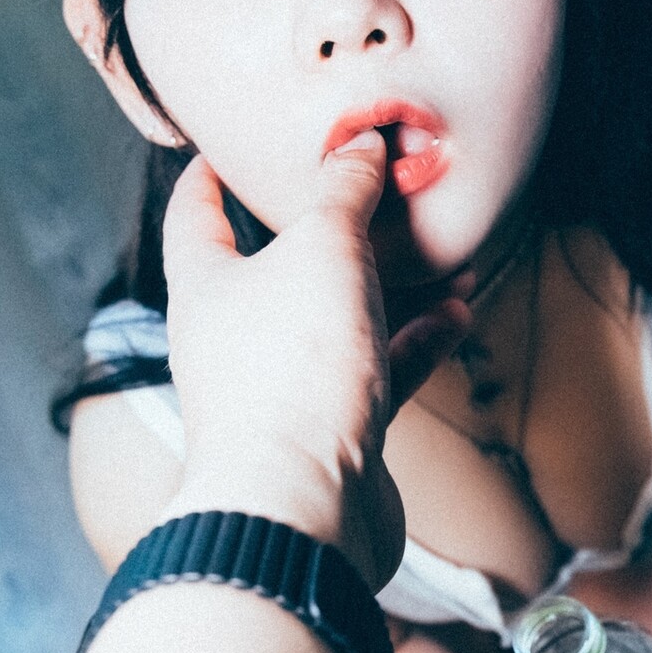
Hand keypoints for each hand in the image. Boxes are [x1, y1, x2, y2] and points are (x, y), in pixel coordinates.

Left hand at [161, 137, 468, 587]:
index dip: (211, 175)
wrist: (304, 508)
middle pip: (281, 267)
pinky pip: (377, 371)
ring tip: (446, 258)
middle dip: (336, 231)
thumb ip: (345, 193)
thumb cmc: (291, 375)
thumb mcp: (324, 251)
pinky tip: (455, 317)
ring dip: (395, 287)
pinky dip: (416, 342)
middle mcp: (236, 337)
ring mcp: (285, 387)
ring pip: (341, 319)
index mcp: (207, 287)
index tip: (229, 147)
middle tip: (376, 195)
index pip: (195, 214)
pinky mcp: (333, 430)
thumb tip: (359, 145)